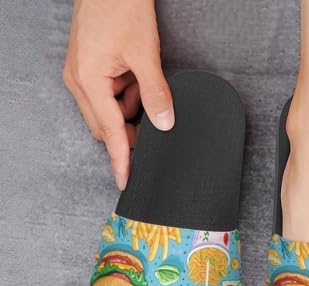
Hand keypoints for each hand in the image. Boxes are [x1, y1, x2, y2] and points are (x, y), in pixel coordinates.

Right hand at [63, 0, 173, 189]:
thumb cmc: (120, 7)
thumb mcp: (145, 54)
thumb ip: (156, 94)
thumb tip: (164, 124)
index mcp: (89, 81)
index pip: (111, 134)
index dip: (120, 160)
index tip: (126, 181)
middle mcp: (79, 81)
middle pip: (107, 126)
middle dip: (129, 129)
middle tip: (152, 123)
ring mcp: (81, 74)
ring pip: (108, 111)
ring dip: (129, 108)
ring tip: (143, 84)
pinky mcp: (88, 67)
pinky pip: (107, 95)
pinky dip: (124, 94)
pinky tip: (135, 78)